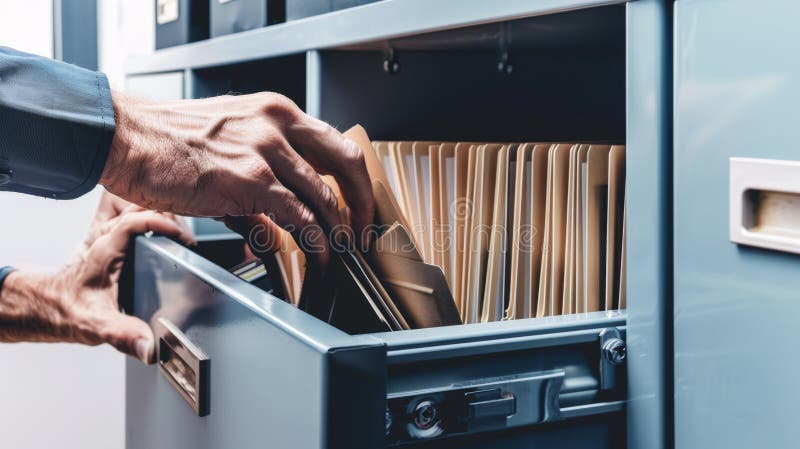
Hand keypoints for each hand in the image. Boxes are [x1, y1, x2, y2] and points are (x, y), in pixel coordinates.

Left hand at [0, 193, 193, 362]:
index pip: (133, 220)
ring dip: (162, 213)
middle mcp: (108, 238)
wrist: (50, 307)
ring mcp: (112, 236)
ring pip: (139, 206)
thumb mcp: (98, 325)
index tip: (180, 236)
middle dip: (168, 216)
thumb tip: (150, 347)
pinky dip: (155, 218)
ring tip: (184, 233)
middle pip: (141, 207)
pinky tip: (169, 232)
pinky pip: (137, 216)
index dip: (160, 222)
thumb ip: (124, 336)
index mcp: (105, 250)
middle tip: (188, 238)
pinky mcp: (116, 240)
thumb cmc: (69, 310)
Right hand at [101, 92, 375, 267]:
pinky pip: (298, 217)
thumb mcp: (229, 142)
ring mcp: (266, 151)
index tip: (359, 206)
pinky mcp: (250, 181)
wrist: (129, 138)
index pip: (336, 145)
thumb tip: (274, 223)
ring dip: (338, 231)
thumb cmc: (169, 139)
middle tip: (364, 232)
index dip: (356, 181)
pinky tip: (318, 255)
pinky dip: (315, 241)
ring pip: (324, 197)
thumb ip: (262, 175)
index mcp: (277, 112)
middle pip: (346, 164)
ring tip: (340, 253)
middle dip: (363, 205)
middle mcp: (278, 125)